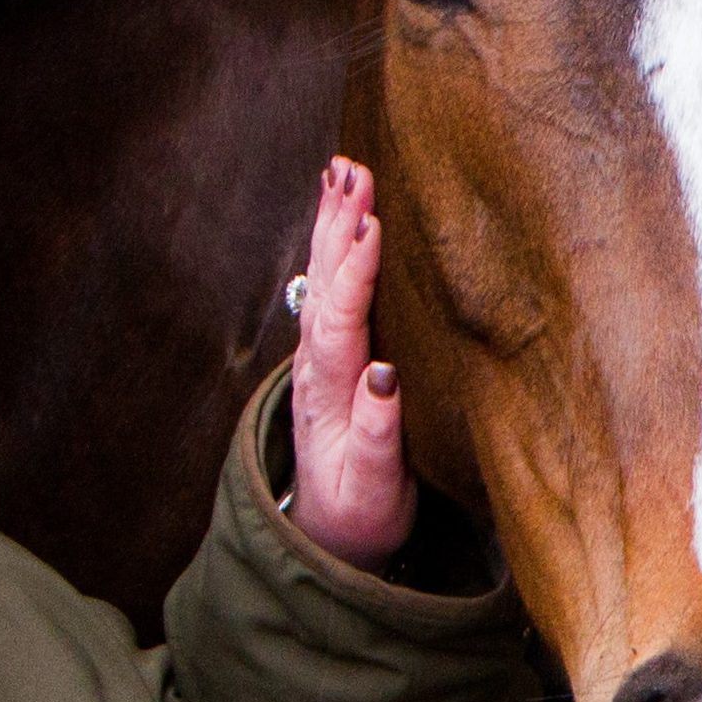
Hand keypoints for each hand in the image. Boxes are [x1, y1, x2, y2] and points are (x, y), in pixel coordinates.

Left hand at [286, 157, 415, 570]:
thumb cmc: (362, 510)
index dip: (356, 273)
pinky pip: (329, 284)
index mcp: (330, 394)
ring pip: (322, 276)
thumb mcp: (374, 490)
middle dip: (339, 225)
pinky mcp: (329, 351)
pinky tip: (340, 210)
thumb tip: (384, 378)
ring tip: (342, 169)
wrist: (330, 532)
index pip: (341, 322)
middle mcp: (317, 366)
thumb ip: (378, 438)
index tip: (372, 225)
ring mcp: (319, 356)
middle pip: (324, 284)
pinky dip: (334, 242)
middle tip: (352, 171)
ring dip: (331, 222)